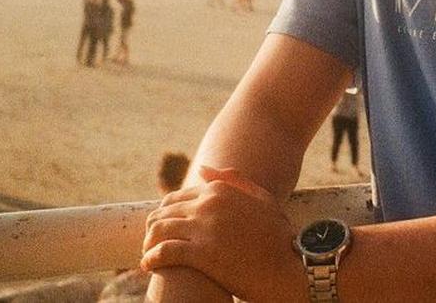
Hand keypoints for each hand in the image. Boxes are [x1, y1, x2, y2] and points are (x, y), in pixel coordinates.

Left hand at [141, 165, 305, 302]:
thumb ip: (233, 181)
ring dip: (148, 244)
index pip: (176, 197)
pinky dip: (151, 259)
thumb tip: (202, 169)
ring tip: (148, 256)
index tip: (164, 230)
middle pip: (162, 212)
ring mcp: (204, 227)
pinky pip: (162, 252)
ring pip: (158, 230)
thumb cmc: (277, 235)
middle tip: (151, 244)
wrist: (287, 266)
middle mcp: (209, 204)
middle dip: (152, 229)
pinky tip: (149, 266)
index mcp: (221, 190)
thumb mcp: (261, 199)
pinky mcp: (200, 253)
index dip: (165, 215)